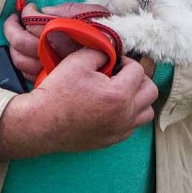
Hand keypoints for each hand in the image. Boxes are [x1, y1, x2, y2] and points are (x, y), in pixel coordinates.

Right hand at [0, 48, 157, 157]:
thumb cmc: (58, 91)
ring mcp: (119, 130)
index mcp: (119, 94)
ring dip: (138, 99)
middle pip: (150, 92)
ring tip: (120, 91)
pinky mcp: (111, 141)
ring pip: (146, 112)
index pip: (138, 71)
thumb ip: (101, 51)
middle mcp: (125, 115)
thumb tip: (112, 51)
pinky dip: (128, 115)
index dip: (126, 61)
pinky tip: (110, 107)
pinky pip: (132, 126)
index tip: (112, 62)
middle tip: (120, 74)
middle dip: (138, 79)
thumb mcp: (78, 61)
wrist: (41, 122)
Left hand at [5, 3, 110, 81]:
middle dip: (11, 29)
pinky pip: (27, 73)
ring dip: (13, 45)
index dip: (26, 13)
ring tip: (15, 33)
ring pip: (20, 60)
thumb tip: (44, 10)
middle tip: (13, 20)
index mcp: (62, 32)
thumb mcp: (92, 13)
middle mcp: (54, 52)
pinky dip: (21, 62)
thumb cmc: (106, 32)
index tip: (29, 8)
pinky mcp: (50, 80)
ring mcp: (50, 68)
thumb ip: (67, 10)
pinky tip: (24, 53)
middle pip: (20, 42)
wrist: (118, 58)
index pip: (32, 22)